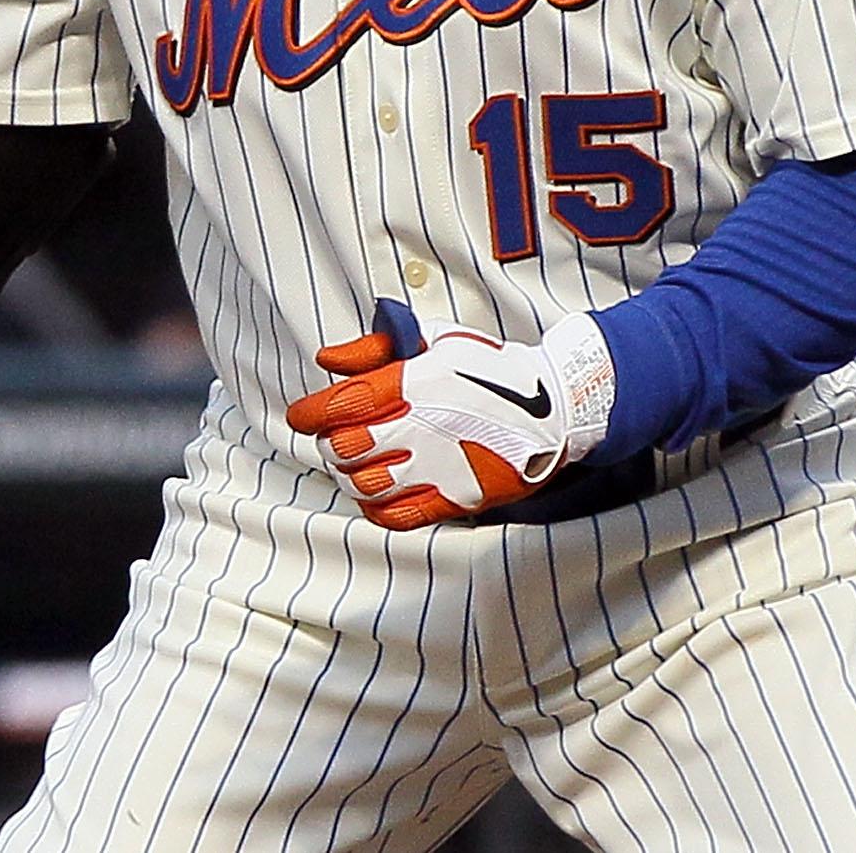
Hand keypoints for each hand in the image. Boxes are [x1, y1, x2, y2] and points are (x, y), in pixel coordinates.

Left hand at [285, 310, 584, 529]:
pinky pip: (395, 515)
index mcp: (416, 381)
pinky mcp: (456, 498)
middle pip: (345, 448)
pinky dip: (374, 506)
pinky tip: (380, 489)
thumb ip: (374, 348)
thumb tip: (328, 360)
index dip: (310, 412)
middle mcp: (424, 425)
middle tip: (338, 436)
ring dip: (350, 474)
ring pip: (363, 484)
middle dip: (330, 442)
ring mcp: (439, 466)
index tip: (302, 415)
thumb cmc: (490, 370)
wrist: (553, 408)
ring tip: (359, 461)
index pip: (343, 404)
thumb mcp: (434, 340)